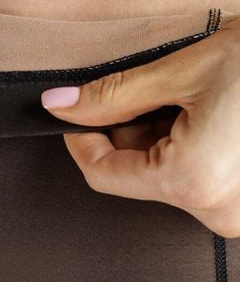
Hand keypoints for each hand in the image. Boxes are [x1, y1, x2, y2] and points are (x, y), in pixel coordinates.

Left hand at [41, 16, 239, 237]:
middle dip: (130, 132)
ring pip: (168, 176)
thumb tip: (61, 105)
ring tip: (195, 98)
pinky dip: (189, 147)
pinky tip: (211, 115)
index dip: (80, 140)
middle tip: (154, 90)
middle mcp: (220, 211)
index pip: (102, 175)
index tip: (75, 113)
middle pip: (138, 174)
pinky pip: (199, 179)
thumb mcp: (184, 69)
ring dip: (163, 137)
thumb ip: (114, 95)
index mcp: (194, 181)